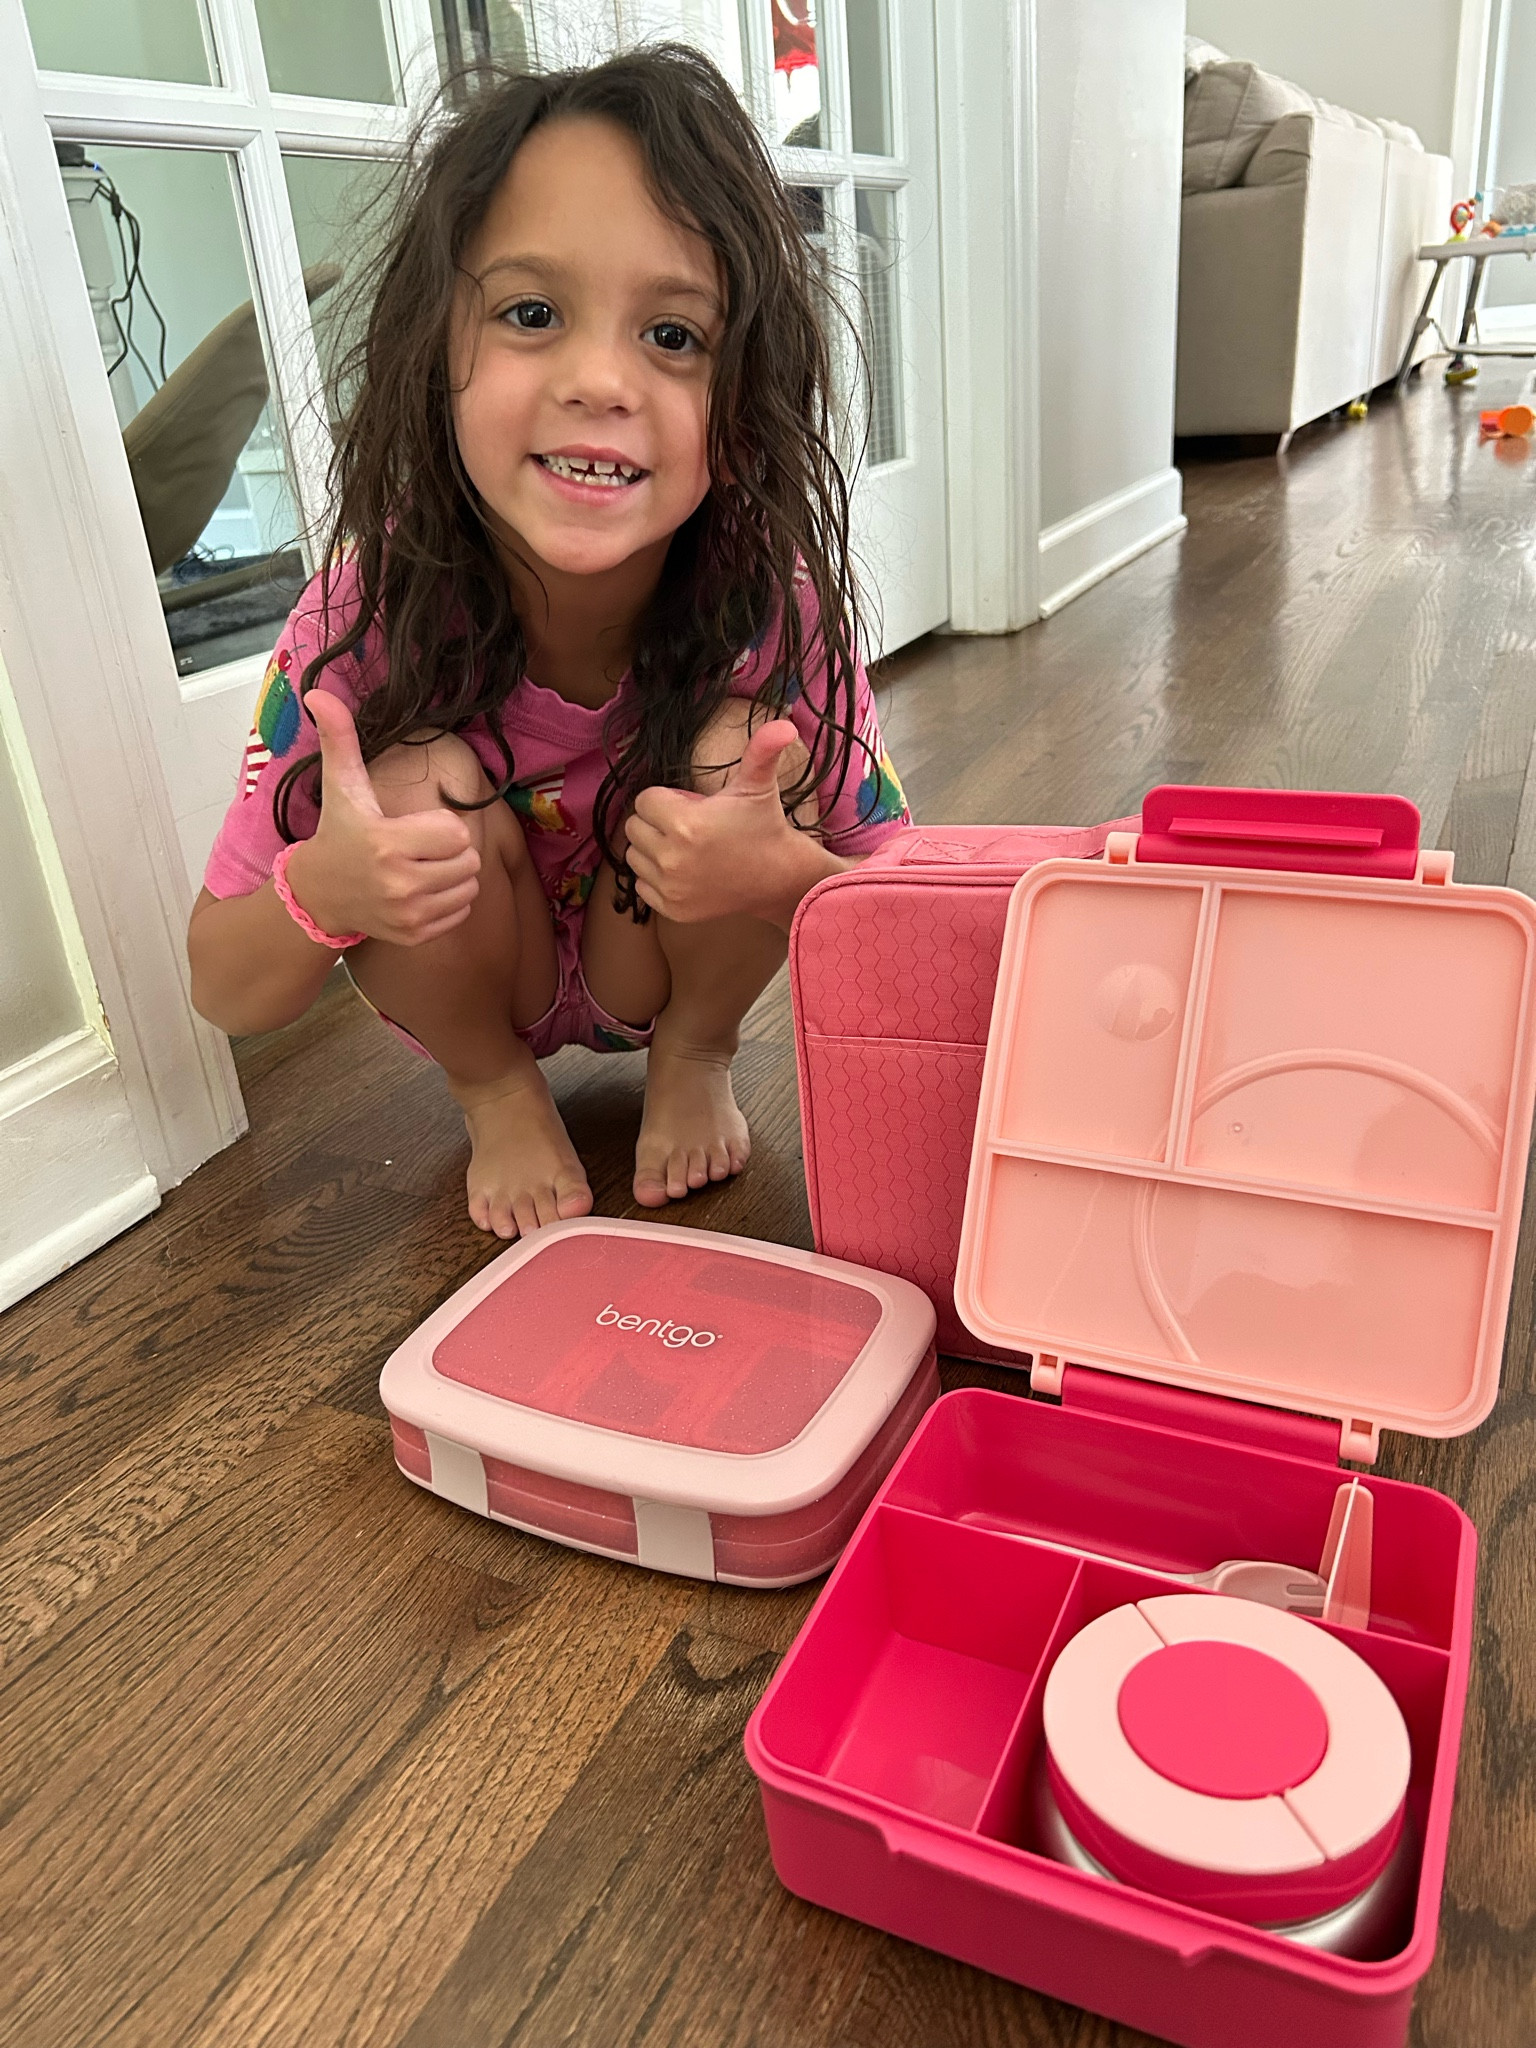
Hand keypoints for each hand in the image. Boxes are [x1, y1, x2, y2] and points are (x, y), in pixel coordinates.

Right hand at [282, 691, 480, 945]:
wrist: (319, 895)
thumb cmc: (338, 834)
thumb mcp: (340, 786)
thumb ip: (338, 739)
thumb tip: (318, 691)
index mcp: (387, 843)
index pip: (456, 832)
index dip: (442, 825)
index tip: (417, 826)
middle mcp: (399, 884)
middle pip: (469, 860)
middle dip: (452, 850)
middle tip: (423, 848)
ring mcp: (408, 915)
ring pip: (470, 887)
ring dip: (455, 876)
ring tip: (424, 868)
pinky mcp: (415, 936)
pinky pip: (461, 913)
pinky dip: (450, 902)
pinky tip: (422, 892)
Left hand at [626, 719, 844, 926]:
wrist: (778, 878)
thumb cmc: (763, 827)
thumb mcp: (758, 785)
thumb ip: (762, 750)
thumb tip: (784, 724)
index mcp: (685, 823)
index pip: (644, 800)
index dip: (666, 799)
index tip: (690, 806)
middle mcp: (672, 858)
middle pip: (634, 827)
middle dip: (657, 822)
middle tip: (688, 826)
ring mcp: (670, 887)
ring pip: (634, 856)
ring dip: (652, 848)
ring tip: (685, 847)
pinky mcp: (670, 908)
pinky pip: (641, 884)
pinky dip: (656, 877)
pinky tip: (685, 870)